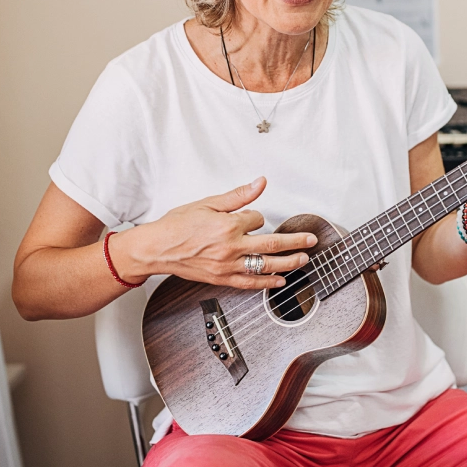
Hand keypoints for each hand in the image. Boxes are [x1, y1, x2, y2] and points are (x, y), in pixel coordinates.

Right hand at [115, 177, 316, 289]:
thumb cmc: (176, 226)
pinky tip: (280, 281)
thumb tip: (260, 183)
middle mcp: (230, 247)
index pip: (256, 219)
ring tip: (303, 260)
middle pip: (271, 244)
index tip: (251, 217)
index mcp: (227, 226)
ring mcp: (227, 266)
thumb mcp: (207, 204)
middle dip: (295, 242)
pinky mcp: (222, 279)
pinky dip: (266, 283)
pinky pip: (249, 283)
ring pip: (265, 265)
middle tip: (310, 240)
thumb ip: (237, 196)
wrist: (155, 249)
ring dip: (288, 263)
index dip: (257, 216)